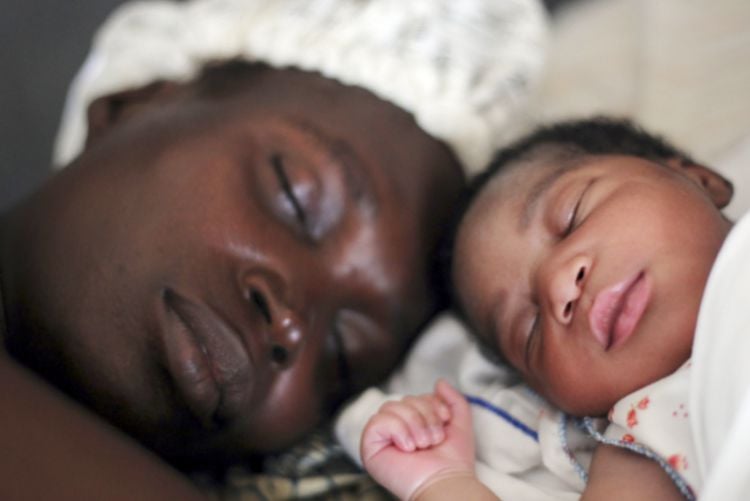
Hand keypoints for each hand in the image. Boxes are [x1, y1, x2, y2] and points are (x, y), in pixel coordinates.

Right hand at [361, 380, 475, 499]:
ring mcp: (382, 439)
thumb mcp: (459, 423)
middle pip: (403, 400)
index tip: (444, 419)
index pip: (414, 397)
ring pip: (391, 407)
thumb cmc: (452, 462)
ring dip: (414, 424)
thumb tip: (439, 382)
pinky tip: (408, 447)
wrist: (446, 482)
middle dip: (424, 416)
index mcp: (411, 425)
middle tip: (433, 438)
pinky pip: (377, 421)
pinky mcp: (370, 447)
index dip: (431, 403)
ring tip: (423, 444)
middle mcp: (395, 431)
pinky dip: (398, 430)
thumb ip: (454, 400)